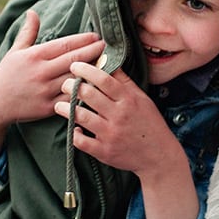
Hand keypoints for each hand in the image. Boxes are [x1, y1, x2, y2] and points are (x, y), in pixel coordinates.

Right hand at [0, 10, 104, 186]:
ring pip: (76, 79)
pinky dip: (85, 92)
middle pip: (75, 60)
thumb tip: (33, 12)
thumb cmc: (6, 75)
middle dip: (94, 52)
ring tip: (109, 64)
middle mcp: (41, 72)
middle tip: (109, 46)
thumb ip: (28, 33)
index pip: (65, 45)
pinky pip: (71, 99)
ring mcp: (45, 91)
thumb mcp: (15, 52)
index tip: (97, 36)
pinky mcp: (48, 107)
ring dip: (93, 72)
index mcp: (34, 56)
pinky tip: (97, 87)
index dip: (83, 40)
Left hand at [55, 61, 186, 178]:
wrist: (159, 155)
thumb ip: (125, 82)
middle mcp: (119, 115)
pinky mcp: (104, 151)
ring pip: (80, 116)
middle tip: (65, 84)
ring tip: (60, 105)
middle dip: (71, 86)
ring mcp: (110, 134)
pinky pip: (81, 141)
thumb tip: (110, 63)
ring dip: (65, 108)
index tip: (75, 66)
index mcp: (129, 100)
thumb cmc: (150, 124)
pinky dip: (74, 133)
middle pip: (88, 95)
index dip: (86, 70)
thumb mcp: (142, 99)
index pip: (104, 79)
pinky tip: (74, 128)